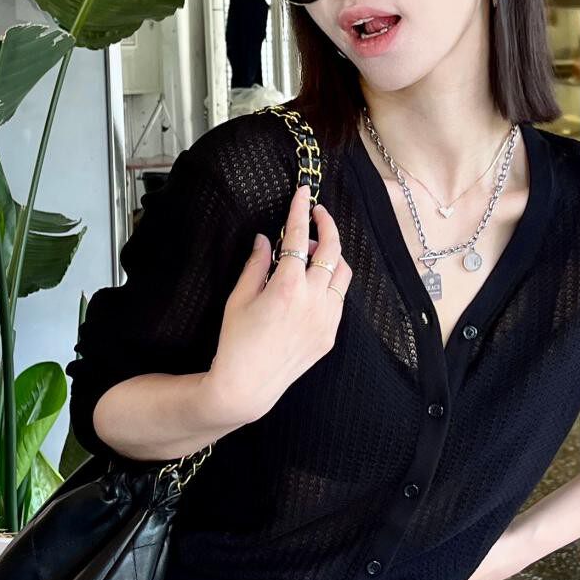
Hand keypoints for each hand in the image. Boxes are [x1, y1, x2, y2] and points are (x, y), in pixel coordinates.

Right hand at [204, 182, 353, 428]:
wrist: (247, 386)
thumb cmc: (235, 342)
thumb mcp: (239, 298)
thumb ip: (256, 265)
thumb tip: (267, 240)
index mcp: (288, 287)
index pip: (299, 238)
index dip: (301, 212)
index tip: (303, 194)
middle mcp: (313, 301)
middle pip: (332, 250)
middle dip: (328, 225)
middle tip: (318, 212)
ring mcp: (326, 319)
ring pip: (343, 274)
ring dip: (333, 255)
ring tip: (315, 250)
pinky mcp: (329, 335)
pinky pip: (338, 300)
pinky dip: (330, 284)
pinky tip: (314, 284)